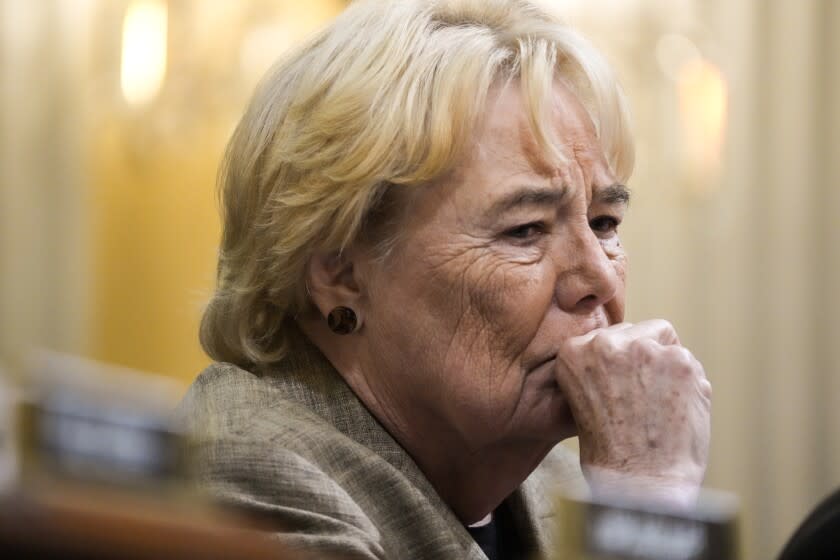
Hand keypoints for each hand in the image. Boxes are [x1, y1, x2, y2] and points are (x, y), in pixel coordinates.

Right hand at [553, 320, 711, 506]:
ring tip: (662, 410)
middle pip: (642, 331)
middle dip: (648, 359)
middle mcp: (606, 344)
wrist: (639, 485)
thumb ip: (601, 369)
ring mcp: (645, 350)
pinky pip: (692, 366)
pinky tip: (678, 414)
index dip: (624, 361)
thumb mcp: (582, 401)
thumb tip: (633, 348)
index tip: (626, 386)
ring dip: (670, 372)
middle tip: (647, 399)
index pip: (610, 336)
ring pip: (669, 345)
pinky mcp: (680, 363)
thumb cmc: (609, 455)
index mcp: (574, 353)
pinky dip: (691, 388)